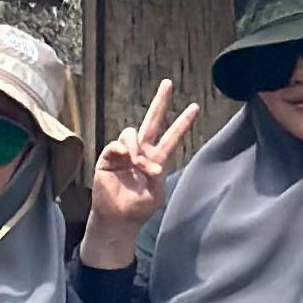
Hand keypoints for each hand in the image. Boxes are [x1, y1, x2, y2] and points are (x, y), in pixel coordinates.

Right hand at [85, 80, 204, 264]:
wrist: (119, 218)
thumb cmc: (139, 208)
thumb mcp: (156, 193)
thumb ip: (154, 175)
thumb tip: (143, 160)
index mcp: (156, 159)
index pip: (172, 137)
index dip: (183, 123)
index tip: (195, 107)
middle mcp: (141, 151)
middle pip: (152, 121)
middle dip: (160, 103)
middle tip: (168, 84)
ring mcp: (124, 153)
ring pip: (131, 133)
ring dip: (135, 146)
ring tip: (134, 162)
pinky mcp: (107, 158)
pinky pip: (115, 146)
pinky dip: (121, 149)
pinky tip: (124, 158)